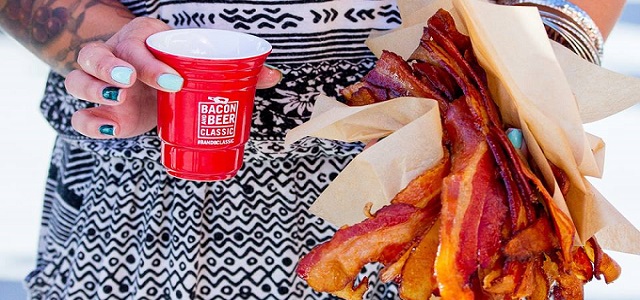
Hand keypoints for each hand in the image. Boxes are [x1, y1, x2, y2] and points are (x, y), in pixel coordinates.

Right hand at [65, 17, 281, 138]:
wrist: (148, 81)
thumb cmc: (175, 68)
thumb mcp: (197, 65)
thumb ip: (233, 70)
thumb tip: (274, 75)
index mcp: (141, 41)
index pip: (136, 44)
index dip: (150, 62)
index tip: (175, 81)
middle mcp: (114, 58)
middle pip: (96, 55)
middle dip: (111, 69)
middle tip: (132, 84)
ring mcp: (100, 85)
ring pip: (77, 79)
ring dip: (93, 89)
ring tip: (118, 100)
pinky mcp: (99, 111)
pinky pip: (80, 116)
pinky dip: (89, 122)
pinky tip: (111, 128)